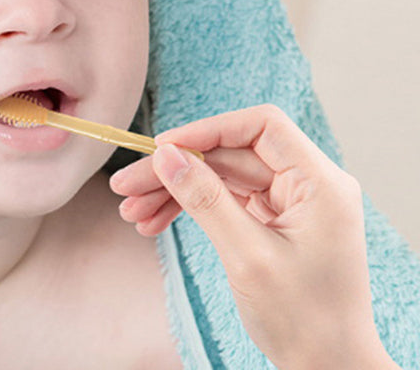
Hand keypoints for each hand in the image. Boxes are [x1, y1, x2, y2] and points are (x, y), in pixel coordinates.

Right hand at [109, 104, 399, 369]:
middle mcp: (307, 184)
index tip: (163, 147)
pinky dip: (190, 209)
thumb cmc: (305, 320)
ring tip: (132, 211)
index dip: (209, 130)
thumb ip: (206, 200)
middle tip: (127, 186)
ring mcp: (289, 201)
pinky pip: (224, 199)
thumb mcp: (248, 257)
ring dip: (175, 191)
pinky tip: (155, 221)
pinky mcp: (273, 218)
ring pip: (221, 176)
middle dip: (177, 170)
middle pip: (230, 155)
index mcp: (320, 183)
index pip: (261, 127)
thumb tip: (166, 156)